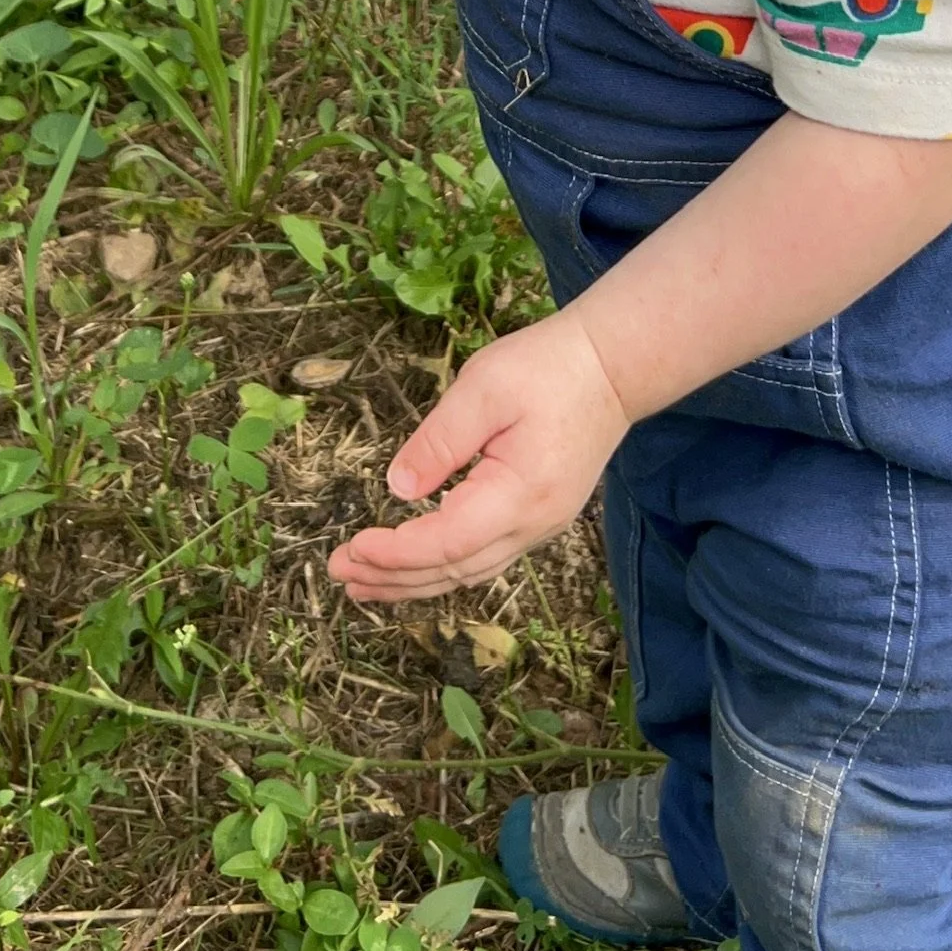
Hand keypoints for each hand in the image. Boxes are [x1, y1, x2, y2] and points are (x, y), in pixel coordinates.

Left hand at [327, 309, 629, 604]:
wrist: (612, 367)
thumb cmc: (548, 367)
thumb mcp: (484, 388)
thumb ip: (439, 441)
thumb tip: (397, 489)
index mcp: (519, 494)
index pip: (447, 543)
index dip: (395, 553)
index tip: (351, 548)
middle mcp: (533, 525)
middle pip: (455, 570)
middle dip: (392, 577)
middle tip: (338, 572)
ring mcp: (541, 526)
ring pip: (469, 571)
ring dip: (414, 581)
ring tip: (364, 583)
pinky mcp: (540, 517)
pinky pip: (483, 557)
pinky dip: (442, 567)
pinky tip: (415, 565)